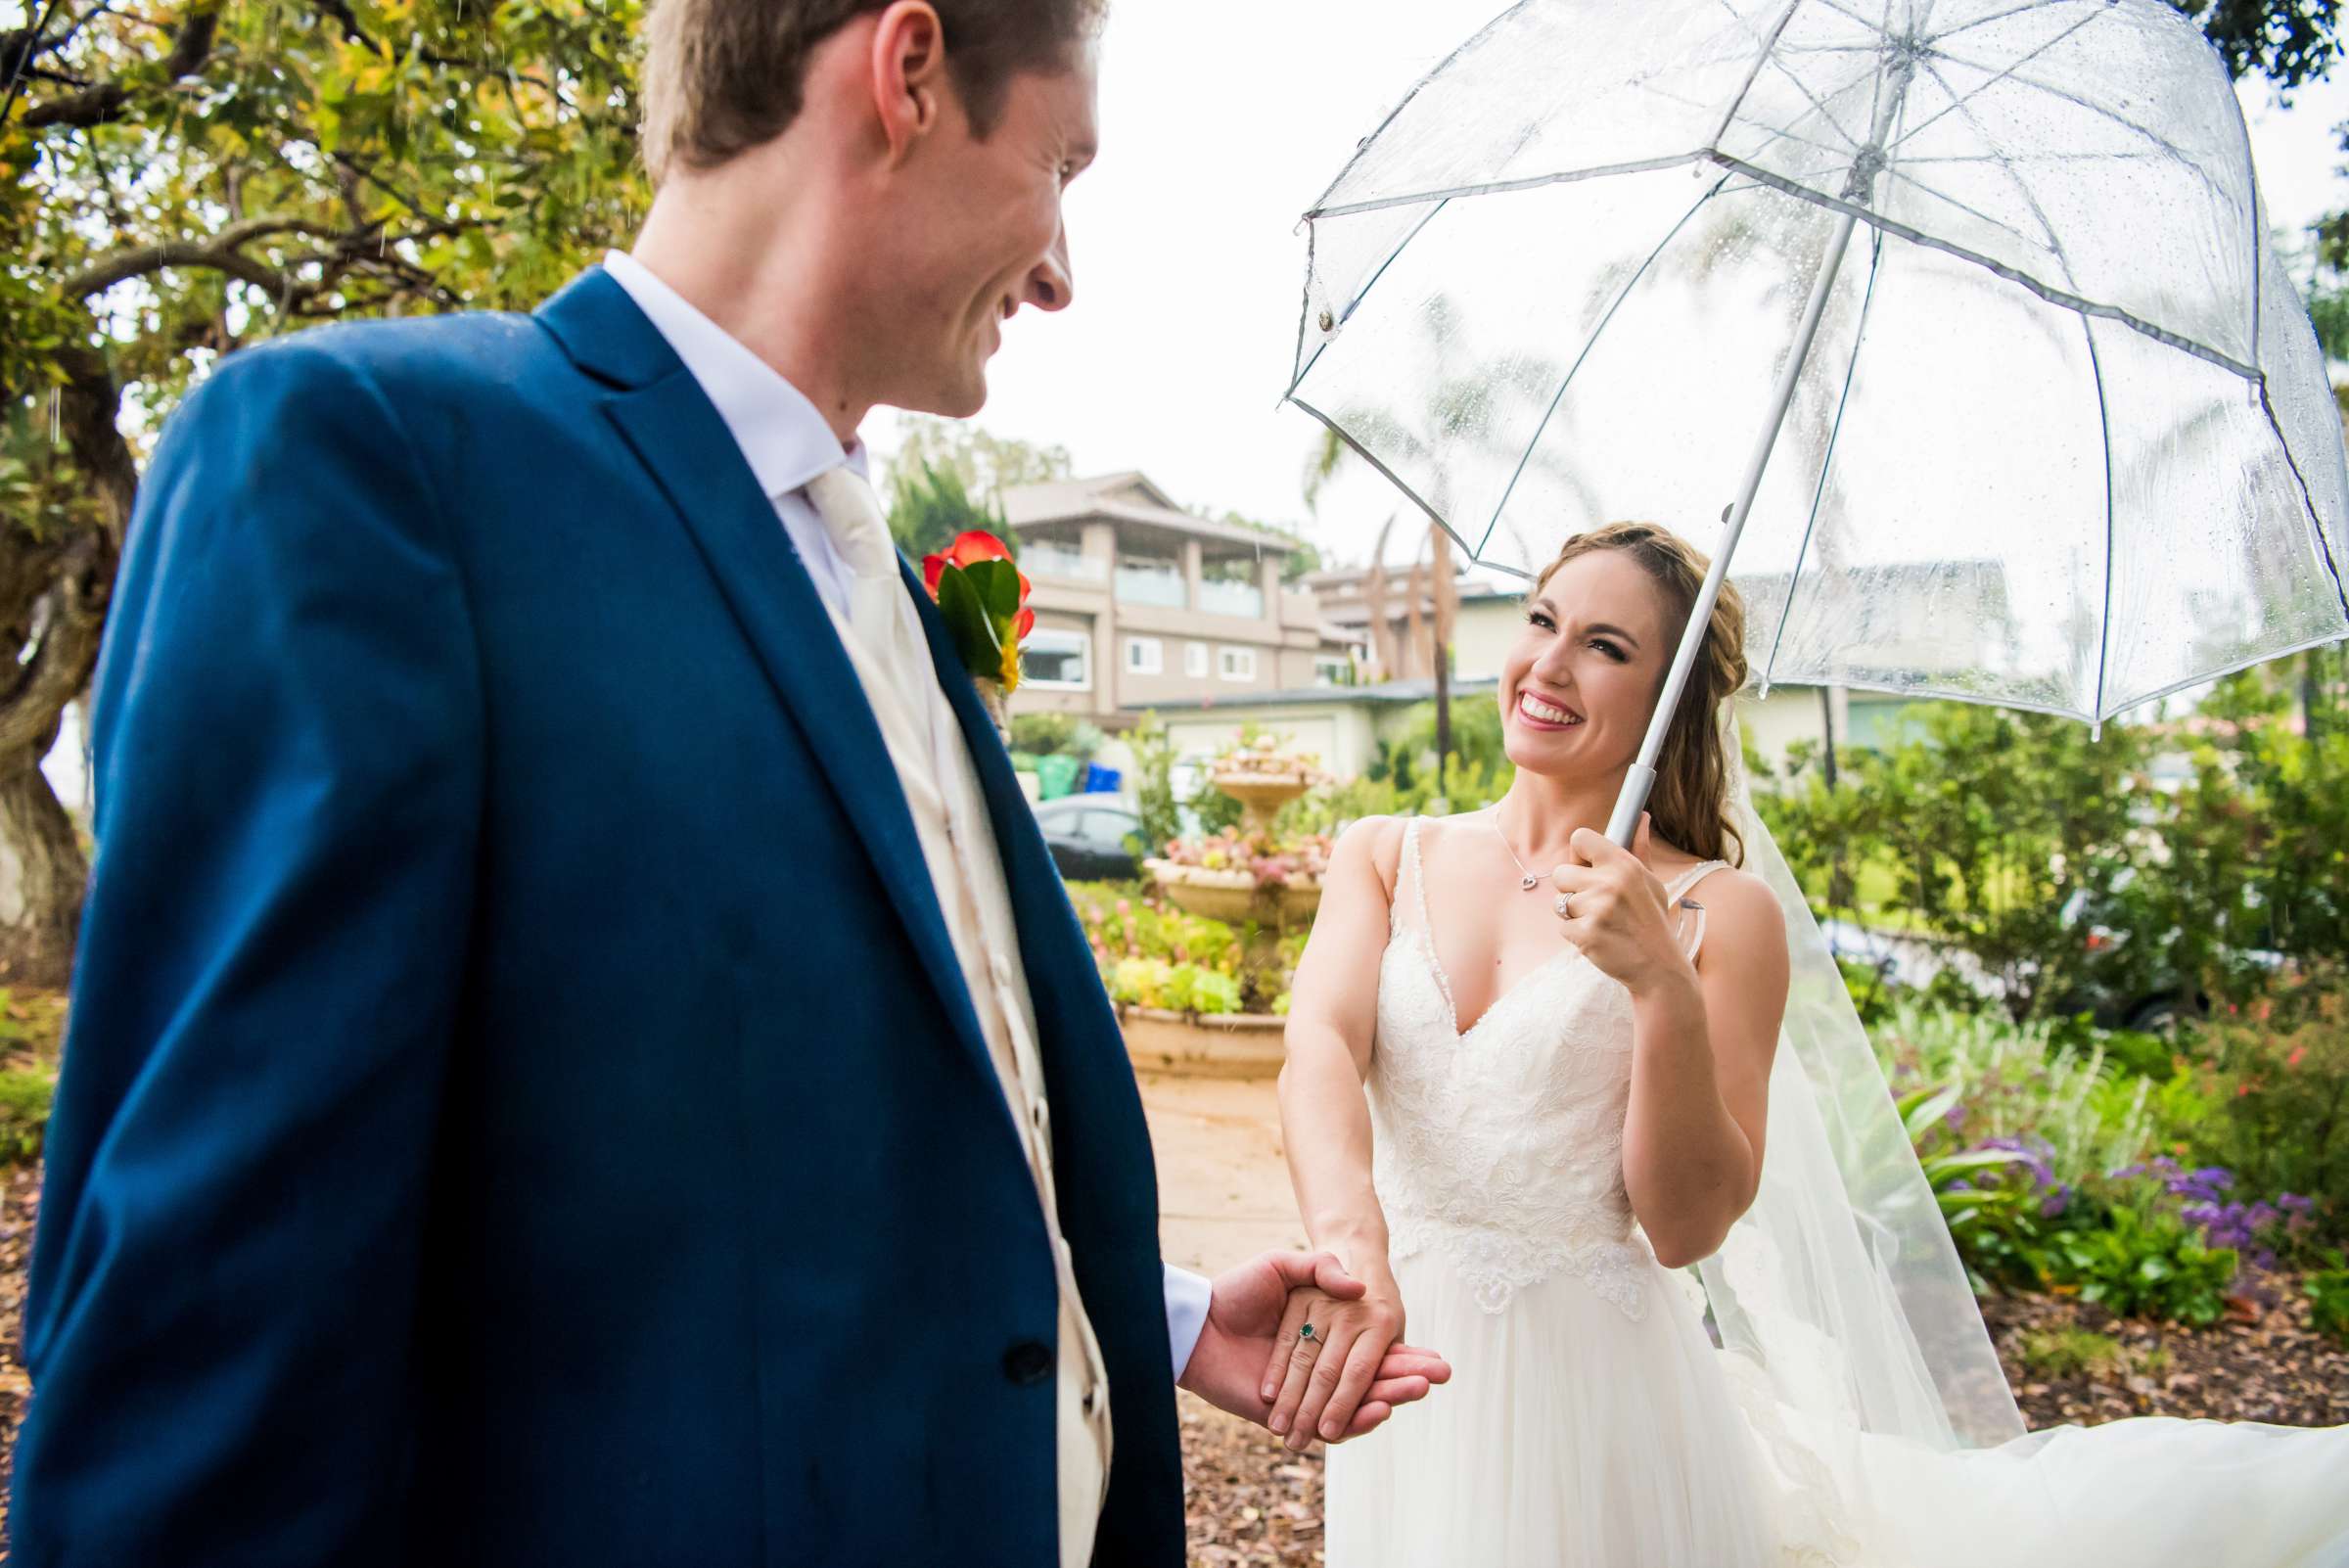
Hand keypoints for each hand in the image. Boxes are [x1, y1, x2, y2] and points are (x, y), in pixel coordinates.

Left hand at [1178, 1251, 1448, 1442]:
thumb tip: (1358, 1287)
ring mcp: (1306, 1393)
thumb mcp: (1282, 1268)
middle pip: (1373, 1380)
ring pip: (1355, 1403)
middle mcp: (1322, 1368)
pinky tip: (1378, 1409)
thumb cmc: (1238, 1291)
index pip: (1375, 1353)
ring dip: (1387, 1397)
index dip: (1406, 1356)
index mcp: (1327, 1337)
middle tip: (1442, 1376)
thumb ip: (1319, 1270)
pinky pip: (1327, 1422)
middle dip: (1407, 1378)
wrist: (1196, 1321)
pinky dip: (1353, 1418)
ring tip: (1417, 1390)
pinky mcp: (1286, 1414)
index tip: (1438, 1358)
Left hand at [1549, 814, 1693, 996]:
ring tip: (1602, 923)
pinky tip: (1600, 939)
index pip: (1579, 838)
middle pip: (1560, 873)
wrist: (1658, 966)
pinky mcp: (1585, 933)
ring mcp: (1595, 908)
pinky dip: (1576, 935)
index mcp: (1623, 864)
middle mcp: (1608, 882)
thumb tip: (1642, 817)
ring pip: (1559, 902)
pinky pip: (1563, 927)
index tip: (1587, 867)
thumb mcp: (1651, 882)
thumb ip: (1639, 849)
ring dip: (1575, 914)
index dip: (1579, 854)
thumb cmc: (1652, 920)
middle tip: (1596, 904)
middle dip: (1572, 889)